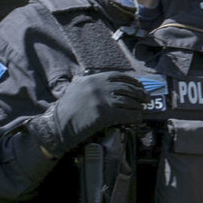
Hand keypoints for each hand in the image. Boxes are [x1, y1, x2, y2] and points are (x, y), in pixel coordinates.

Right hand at [29, 72, 147, 157]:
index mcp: (93, 78)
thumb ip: (88, 82)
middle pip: (126, 88)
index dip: (132, 80)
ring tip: (142, 109)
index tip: (139, 85)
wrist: (56, 127)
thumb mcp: (75, 89)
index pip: (118, 76)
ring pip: (128, 101)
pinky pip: (126, 114)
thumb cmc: (65, 110)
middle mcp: (99, 86)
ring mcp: (102, 100)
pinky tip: (138, 118)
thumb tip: (106, 82)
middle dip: (139, 93)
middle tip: (146, 98)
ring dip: (138, 105)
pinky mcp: (105, 114)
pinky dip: (135, 116)